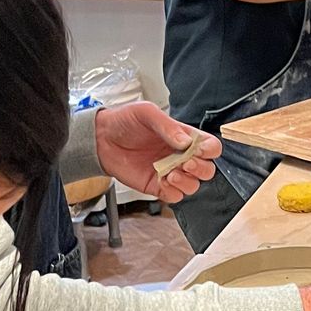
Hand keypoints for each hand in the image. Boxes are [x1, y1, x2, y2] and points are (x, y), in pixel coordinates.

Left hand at [94, 101, 219, 202]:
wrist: (100, 138)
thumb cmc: (124, 121)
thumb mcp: (147, 114)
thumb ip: (168, 126)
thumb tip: (186, 142)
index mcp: (184, 137)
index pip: (210, 147)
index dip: (210, 150)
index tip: (200, 149)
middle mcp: (180, 156)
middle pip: (207, 170)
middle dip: (201, 169)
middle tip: (186, 163)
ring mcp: (169, 172)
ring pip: (193, 185)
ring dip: (187, 182)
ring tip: (171, 173)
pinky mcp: (156, 186)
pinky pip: (174, 196)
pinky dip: (173, 192)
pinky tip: (162, 181)